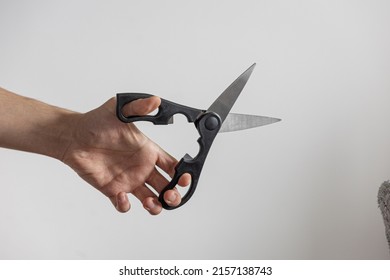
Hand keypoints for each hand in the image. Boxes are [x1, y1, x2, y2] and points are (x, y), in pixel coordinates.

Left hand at [62, 96, 190, 214]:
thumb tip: (156, 101)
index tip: (183, 178)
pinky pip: (123, 205)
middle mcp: (142, 168)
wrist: (72, 136)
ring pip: (150, 200)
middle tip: (169, 195)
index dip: (182, 174)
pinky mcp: (112, 190)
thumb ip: (139, 107)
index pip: (172, 166)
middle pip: (167, 187)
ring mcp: (128, 180)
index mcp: (148, 151)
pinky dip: (125, 206)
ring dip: (155, 206)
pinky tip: (122, 197)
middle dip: (173, 195)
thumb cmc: (96, 121)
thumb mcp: (119, 110)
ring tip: (150, 202)